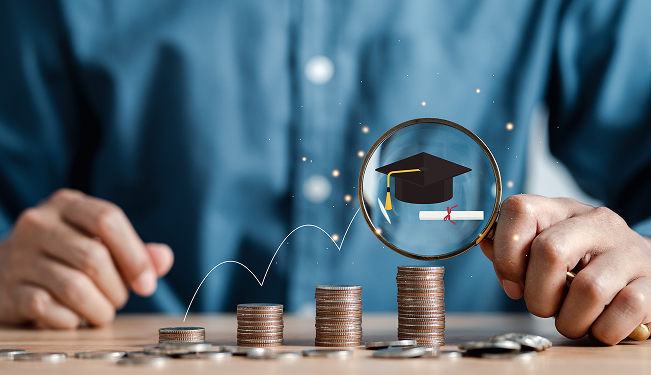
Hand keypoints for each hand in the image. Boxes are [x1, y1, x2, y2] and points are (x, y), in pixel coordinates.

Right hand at [0, 189, 173, 328]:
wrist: (5, 270)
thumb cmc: (64, 255)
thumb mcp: (98, 242)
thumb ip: (133, 251)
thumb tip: (163, 259)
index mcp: (67, 204)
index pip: (108, 219)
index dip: (134, 255)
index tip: (147, 283)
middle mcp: (39, 223)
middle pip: (94, 257)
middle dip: (117, 288)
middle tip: (119, 299)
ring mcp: (18, 255)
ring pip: (73, 287)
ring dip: (98, 308)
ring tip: (101, 312)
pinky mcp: (6, 289)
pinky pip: (48, 308)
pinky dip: (70, 319)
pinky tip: (73, 317)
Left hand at [480, 194, 650, 344]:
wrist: (643, 272)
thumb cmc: (584, 264)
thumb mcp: (548, 246)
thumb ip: (514, 250)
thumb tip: (485, 245)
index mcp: (560, 211)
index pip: (519, 209)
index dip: (506, 252)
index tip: (512, 284)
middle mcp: (596, 223)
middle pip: (549, 251)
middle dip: (537, 295)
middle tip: (544, 307)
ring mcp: (627, 251)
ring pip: (587, 289)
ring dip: (569, 319)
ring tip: (572, 319)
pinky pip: (621, 312)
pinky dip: (602, 330)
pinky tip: (599, 324)